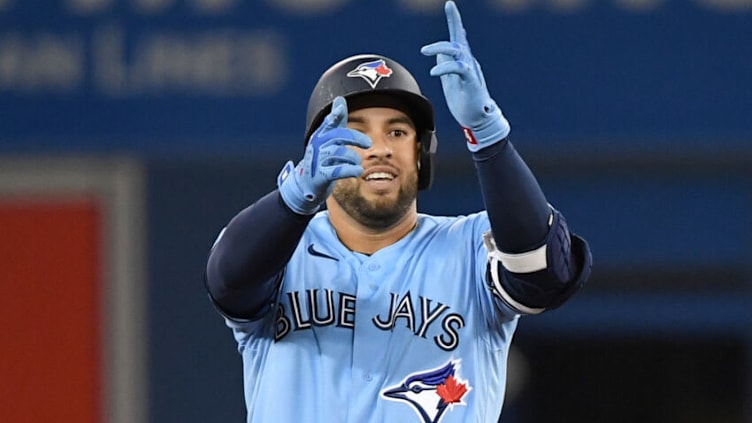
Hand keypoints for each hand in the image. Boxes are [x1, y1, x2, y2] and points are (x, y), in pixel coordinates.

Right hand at [278, 96, 371, 214]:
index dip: (334, 115)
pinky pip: (337, 171)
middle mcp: (318, 145)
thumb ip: (336, 120)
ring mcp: (318, 160)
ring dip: (353, 158)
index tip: (340, 108)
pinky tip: (358, 171)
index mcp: (321, 135)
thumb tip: (340, 100)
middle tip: (368, 143)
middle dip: (356, 138)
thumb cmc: (322, 157)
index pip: (329, 122)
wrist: (307, 183)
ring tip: (358, 163)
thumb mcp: (329, 138)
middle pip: (338, 136)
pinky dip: (350, 170)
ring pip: (339, 153)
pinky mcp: (320, 176)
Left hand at [421, 0, 509, 151]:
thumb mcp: (450, 81)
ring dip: (440, 47)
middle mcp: (468, 62)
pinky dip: (445, 67)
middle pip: (459, 39)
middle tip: (442, 15)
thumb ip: (446, 65)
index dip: (454, 21)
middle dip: (454, 23)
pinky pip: (459, 68)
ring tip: (424, 51)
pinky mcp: (471, 81)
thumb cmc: (464, 101)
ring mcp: (470, 70)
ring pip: (457, 50)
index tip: (450, 5)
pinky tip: (434, 70)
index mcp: (462, 61)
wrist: (476, 119)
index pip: (457, 37)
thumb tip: (438, 53)